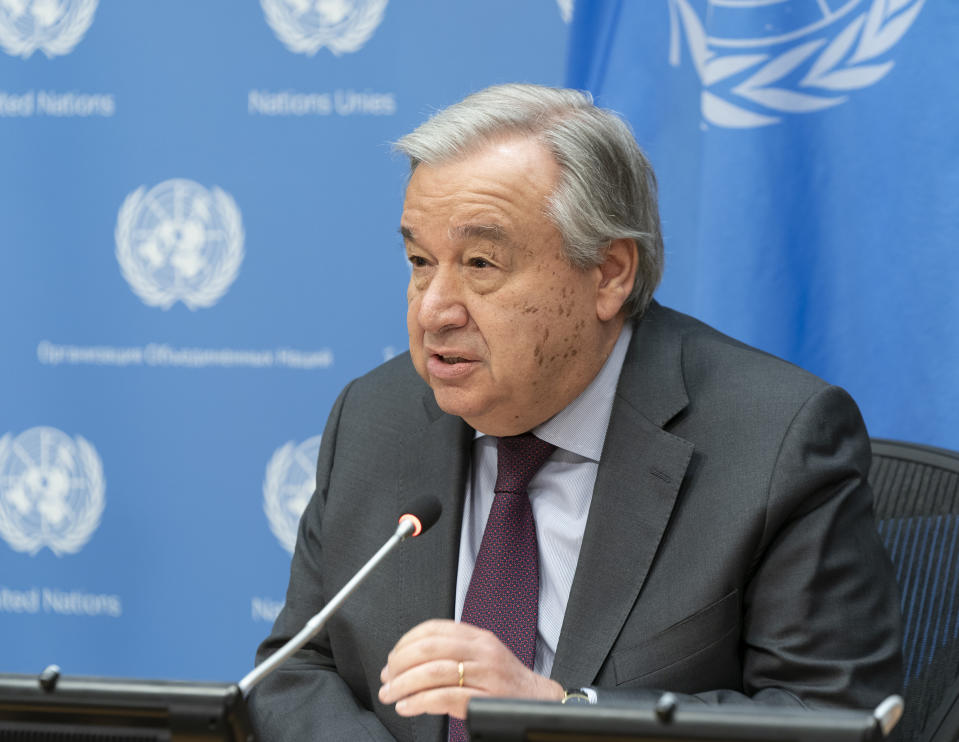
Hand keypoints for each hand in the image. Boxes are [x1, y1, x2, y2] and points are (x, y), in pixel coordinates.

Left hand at [378, 619, 562, 718]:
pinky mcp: (485, 700)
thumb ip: (455, 650)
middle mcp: (482, 651)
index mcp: (478, 637)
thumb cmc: (507, 682)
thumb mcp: (484, 655)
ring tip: (391, 694)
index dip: (406, 641)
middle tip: (387, 678)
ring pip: (434, 672)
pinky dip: (420, 702)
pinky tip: (408, 706)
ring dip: (404, 684)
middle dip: (400, 663)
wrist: (539, 700)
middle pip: (430, 649)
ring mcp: (485, 675)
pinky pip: (445, 698)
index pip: (434, 628)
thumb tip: (412, 657)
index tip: (392, 657)